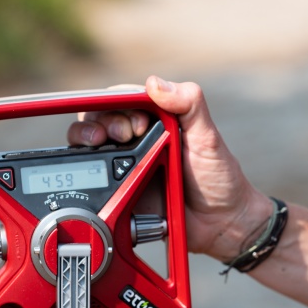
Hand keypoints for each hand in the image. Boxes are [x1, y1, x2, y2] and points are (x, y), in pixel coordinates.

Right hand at [68, 76, 273, 260]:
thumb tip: (155, 83)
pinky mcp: (118, 193)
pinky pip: (93, 182)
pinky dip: (88, 176)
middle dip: (99, 122)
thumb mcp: (208, 138)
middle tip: (123, 137)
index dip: (119, 105)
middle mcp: (136, 141)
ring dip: (86, 142)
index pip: (121, 100)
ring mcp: (125, 167)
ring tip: (100, 148)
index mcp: (155, 121)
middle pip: (97, 119)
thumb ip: (190, 104)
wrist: (221, 224)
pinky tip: (102, 179)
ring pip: (87, 147)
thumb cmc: (219, 178)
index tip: (136, 124)